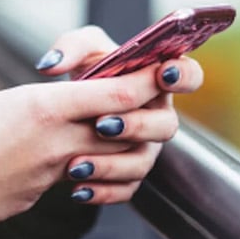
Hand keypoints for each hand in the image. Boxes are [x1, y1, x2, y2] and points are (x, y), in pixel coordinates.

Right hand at [0, 61, 164, 224]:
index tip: (158, 70)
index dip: (145, 81)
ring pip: (112, 161)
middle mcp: (58, 141)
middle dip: (143, 115)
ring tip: (109, 135)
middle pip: (126, 128)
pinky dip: (91, 174)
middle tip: (139, 102)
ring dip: (121, 149)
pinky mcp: (40, 194)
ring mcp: (52, 172)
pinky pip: (82, 183)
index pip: (117, 93)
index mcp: (44, 106)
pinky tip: (79, 167)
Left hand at [36, 25, 202, 203]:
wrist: (69, 108)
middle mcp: (157, 115)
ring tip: (77, 164)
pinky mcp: (129, 174)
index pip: (189, 76)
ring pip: (143, 162)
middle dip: (136, 125)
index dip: (183, 76)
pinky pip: (125, 189)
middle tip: (102, 124)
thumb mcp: (80, 50)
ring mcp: (146, 147)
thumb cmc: (87, 70)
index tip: (162, 74)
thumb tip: (50, 65)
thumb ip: (70, 47)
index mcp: (157, 80)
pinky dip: (101, 191)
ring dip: (112, 164)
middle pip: (166, 125)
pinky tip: (77, 188)